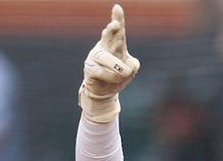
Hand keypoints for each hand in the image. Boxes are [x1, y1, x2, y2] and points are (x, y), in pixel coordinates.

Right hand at [79, 4, 139, 122]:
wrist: (106, 91)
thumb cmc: (119, 75)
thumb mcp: (131, 68)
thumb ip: (132, 65)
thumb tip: (127, 66)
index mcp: (115, 43)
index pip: (118, 30)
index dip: (118, 18)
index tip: (117, 7)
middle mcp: (104, 47)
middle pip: (108, 37)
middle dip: (112, 30)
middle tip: (115, 25)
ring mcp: (95, 57)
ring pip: (105, 57)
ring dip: (117, 66)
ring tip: (126, 72)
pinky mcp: (90, 69)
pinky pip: (102, 72)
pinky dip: (112, 77)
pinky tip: (117, 79)